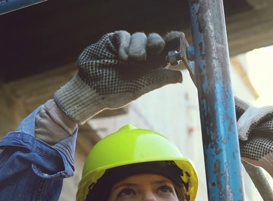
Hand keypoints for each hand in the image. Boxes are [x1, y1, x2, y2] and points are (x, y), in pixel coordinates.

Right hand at [54, 31, 182, 122]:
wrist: (91, 91)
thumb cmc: (115, 93)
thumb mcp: (141, 87)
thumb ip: (160, 79)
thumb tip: (181, 77)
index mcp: (150, 66)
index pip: (166, 51)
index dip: (173, 43)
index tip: (180, 38)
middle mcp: (141, 54)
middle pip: (155, 40)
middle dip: (156, 42)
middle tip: (154, 49)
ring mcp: (127, 47)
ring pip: (140, 36)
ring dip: (138, 46)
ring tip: (131, 59)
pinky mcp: (113, 41)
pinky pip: (124, 36)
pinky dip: (125, 44)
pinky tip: (121, 55)